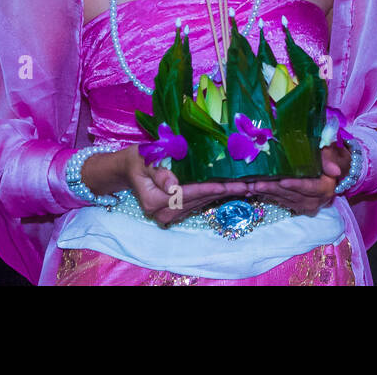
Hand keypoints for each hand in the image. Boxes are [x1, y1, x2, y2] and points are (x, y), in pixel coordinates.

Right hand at [115, 147, 250, 226]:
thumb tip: (173, 186)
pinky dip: (214, 196)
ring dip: (223, 196)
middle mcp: (161, 213)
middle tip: (248, 186)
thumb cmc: (137, 160)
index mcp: (154, 200)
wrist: (129, 169)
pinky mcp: (175, 213)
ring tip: (246, 187)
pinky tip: (231, 190)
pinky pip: (198, 204)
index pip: (186, 194)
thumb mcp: (144, 160)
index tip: (228, 186)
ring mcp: (168, 215)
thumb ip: (159, 173)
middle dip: (223, 193)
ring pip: (200, 204)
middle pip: (197, 201)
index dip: (208, 190)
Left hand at [247, 145, 352, 215]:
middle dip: (273, 189)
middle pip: (292, 195)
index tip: (282, 181)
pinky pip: (280, 201)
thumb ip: (329, 160)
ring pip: (283, 199)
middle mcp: (316, 201)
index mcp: (326, 188)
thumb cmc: (329, 157)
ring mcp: (305, 205)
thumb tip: (335, 171)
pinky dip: (266, 195)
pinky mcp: (296, 206)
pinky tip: (253, 190)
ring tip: (250, 186)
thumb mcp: (332, 154)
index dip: (295, 185)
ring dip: (266, 193)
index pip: (310, 187)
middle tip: (256, 184)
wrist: (330, 171)